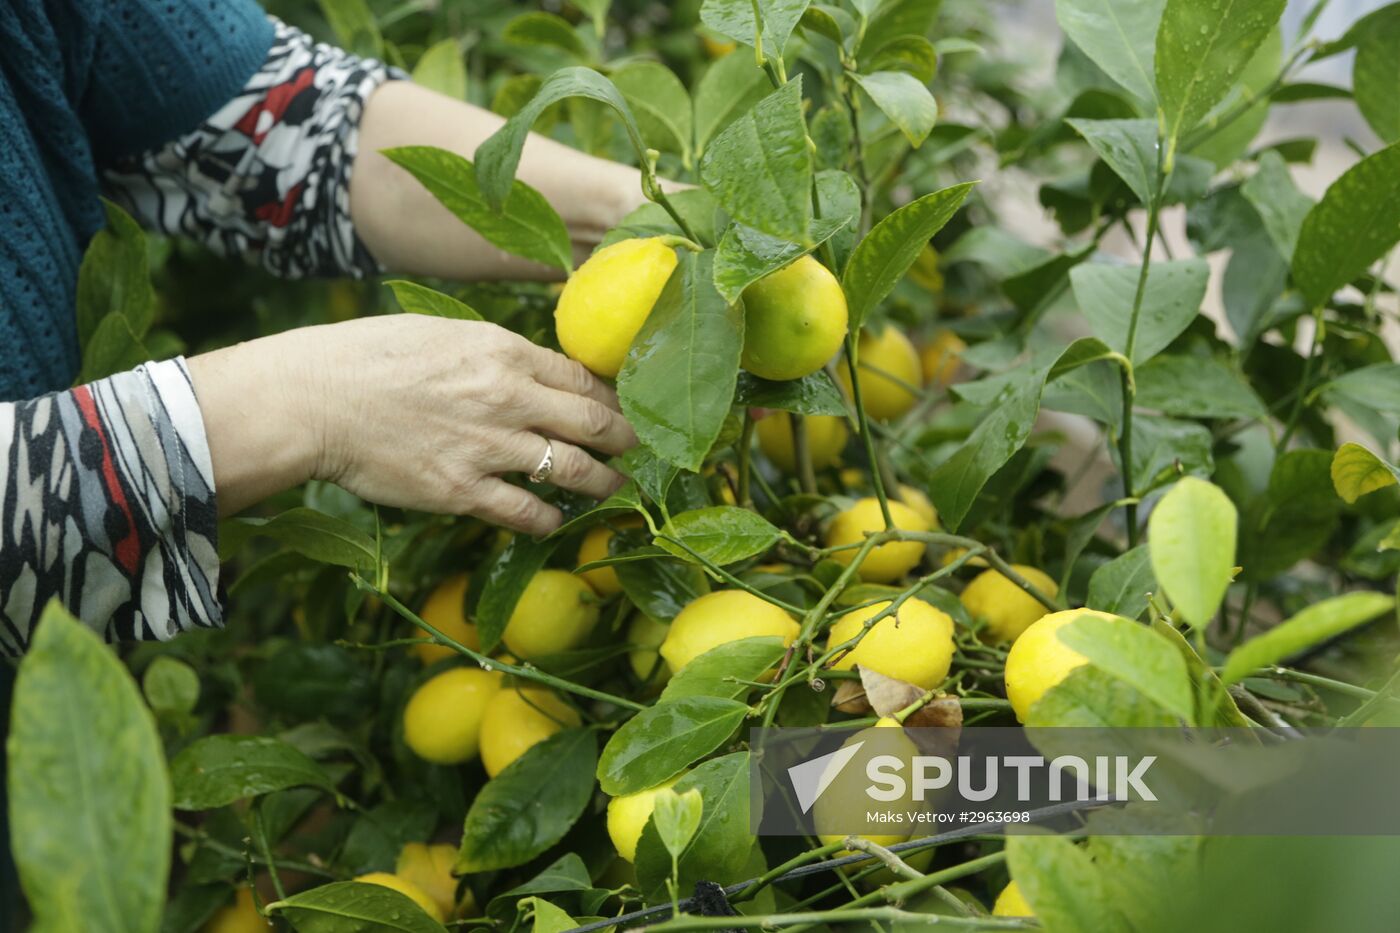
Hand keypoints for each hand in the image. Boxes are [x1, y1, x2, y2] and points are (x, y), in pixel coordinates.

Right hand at [191, 316, 635, 532]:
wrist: (313, 400)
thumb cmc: (366, 358)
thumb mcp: (440, 333)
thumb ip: (492, 353)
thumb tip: (530, 369)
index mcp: (501, 350)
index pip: (581, 377)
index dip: (612, 398)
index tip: (623, 409)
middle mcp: (507, 396)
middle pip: (593, 422)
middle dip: (626, 439)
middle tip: (639, 449)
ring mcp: (488, 447)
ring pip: (573, 469)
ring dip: (603, 481)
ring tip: (614, 487)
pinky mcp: (463, 491)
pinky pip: (527, 512)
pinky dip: (549, 518)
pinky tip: (555, 520)